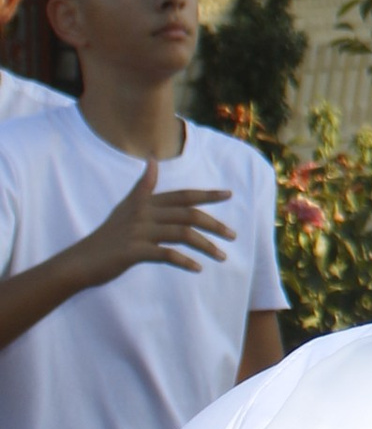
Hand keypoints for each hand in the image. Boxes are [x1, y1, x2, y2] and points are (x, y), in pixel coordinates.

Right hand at [79, 167, 233, 285]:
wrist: (81, 261)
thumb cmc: (108, 236)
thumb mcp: (125, 207)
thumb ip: (143, 186)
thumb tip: (152, 159)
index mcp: (145, 202)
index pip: (183, 195)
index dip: (207, 194)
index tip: (229, 194)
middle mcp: (144, 213)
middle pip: (188, 214)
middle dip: (214, 224)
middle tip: (233, 235)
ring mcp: (139, 232)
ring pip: (183, 234)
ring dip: (206, 246)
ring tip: (222, 257)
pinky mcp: (134, 251)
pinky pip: (167, 254)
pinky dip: (185, 261)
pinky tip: (197, 268)